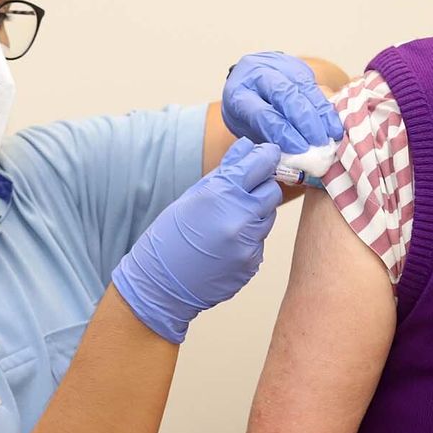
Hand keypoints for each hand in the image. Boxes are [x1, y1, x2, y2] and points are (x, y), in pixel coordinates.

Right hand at [112, 140, 281, 342]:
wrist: (160, 284)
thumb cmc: (169, 237)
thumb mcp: (192, 196)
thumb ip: (225, 172)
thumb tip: (248, 148)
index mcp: (220, 194)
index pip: (261, 164)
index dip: (267, 156)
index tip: (268, 154)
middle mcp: (239, 217)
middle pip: (272, 190)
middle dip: (261, 188)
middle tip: (244, 192)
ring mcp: (248, 242)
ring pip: (268, 217)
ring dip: (255, 214)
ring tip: (226, 223)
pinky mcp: (252, 262)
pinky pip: (260, 241)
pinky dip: (248, 239)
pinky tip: (225, 245)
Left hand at [222, 53, 343, 153]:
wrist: (250, 82)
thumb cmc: (248, 113)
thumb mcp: (248, 129)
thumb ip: (269, 140)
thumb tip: (294, 159)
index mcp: (238, 94)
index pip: (263, 113)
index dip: (283, 132)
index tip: (300, 149)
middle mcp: (257, 75)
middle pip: (285, 95)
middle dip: (305, 121)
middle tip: (318, 143)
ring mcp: (279, 67)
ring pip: (303, 89)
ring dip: (320, 115)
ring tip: (330, 137)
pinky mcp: (298, 67)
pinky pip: (315, 87)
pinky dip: (326, 109)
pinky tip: (333, 126)